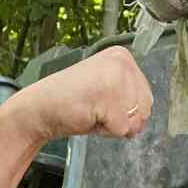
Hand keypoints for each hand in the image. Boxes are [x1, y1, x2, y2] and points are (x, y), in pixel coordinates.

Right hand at [3, 46, 153, 143]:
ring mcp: (115, 77)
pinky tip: (88, 116)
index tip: (101, 102)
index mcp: (123, 56)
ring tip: (93, 112)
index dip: (126, 111)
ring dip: (114, 126)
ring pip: (135, 120)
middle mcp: (122, 62)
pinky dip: (105, 131)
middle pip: (145, 110)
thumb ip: (132, 98)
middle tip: (96, 109)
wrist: (40, 109)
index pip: (147, 98)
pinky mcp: (107, 96)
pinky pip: (121, 129)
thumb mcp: (109, 92)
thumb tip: (145, 116)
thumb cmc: (73, 103)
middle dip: (122, 119)